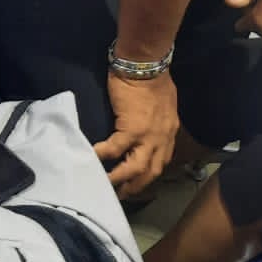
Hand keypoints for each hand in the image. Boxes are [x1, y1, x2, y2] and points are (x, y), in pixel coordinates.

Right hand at [93, 71, 179, 197]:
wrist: (146, 66)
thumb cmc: (153, 80)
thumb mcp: (164, 106)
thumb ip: (157, 121)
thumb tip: (148, 126)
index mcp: (169, 133)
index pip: (162, 161)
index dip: (149, 174)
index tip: (138, 182)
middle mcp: (162, 140)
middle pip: (151, 172)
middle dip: (136, 186)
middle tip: (121, 195)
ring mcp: (148, 137)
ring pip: (135, 169)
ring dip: (120, 180)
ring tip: (105, 185)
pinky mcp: (131, 130)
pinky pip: (114, 150)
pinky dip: (103, 157)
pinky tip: (92, 160)